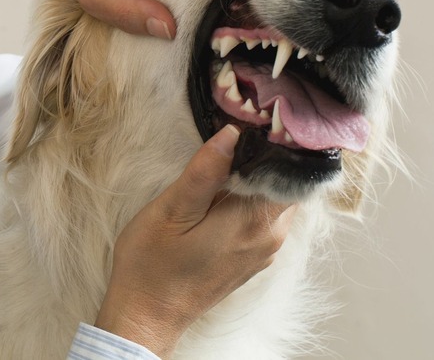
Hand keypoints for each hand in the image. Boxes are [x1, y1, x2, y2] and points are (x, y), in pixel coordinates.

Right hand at [94, 125, 295, 358]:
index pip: (286, 169)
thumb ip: (204, 173)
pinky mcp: (253, 258)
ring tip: (227, 156)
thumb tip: (232, 135)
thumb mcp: (171, 211)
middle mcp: (269, 237)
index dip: (273, 140)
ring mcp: (263, 250)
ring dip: (257, 177)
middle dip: (266, 156)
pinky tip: (223, 187)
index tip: (253, 117)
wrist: (147, 316)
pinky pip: (264, 216)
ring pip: (275, 199)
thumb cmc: (152, 265)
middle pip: (285, 183)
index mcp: (253, 222)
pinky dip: (251, 197)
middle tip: (237, 129)